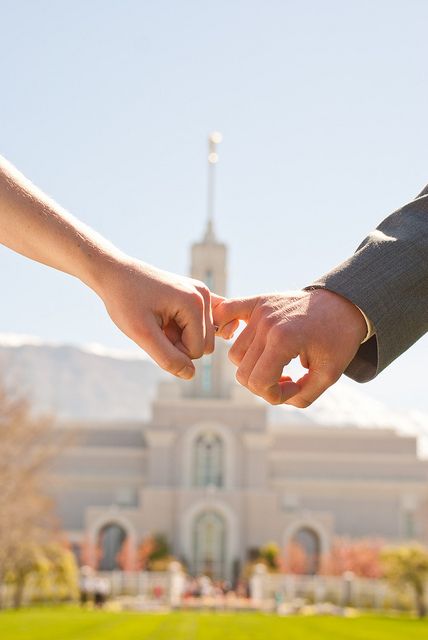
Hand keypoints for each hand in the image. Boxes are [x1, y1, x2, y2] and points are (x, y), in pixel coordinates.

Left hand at [93, 257, 214, 378]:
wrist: (115, 273)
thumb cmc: (125, 301)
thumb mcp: (141, 333)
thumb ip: (167, 357)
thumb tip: (191, 375)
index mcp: (195, 303)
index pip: (197, 351)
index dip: (172, 351)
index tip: (152, 333)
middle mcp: (203, 295)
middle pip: (204, 345)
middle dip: (178, 344)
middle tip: (155, 326)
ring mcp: (202, 293)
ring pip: (202, 338)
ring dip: (179, 337)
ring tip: (158, 320)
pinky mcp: (196, 295)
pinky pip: (201, 325)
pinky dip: (184, 329)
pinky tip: (169, 320)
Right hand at [213, 289, 366, 406]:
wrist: (345, 304)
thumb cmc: (339, 339)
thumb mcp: (329, 375)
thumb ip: (303, 396)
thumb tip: (278, 399)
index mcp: (283, 341)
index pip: (258, 383)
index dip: (275, 396)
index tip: (295, 387)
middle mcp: (266, 324)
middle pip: (243, 373)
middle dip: (264, 385)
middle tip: (287, 379)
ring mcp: (259, 311)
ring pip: (235, 354)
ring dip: (252, 367)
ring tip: (276, 363)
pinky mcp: (257, 302)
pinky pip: (225, 313)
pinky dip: (225, 328)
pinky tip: (241, 339)